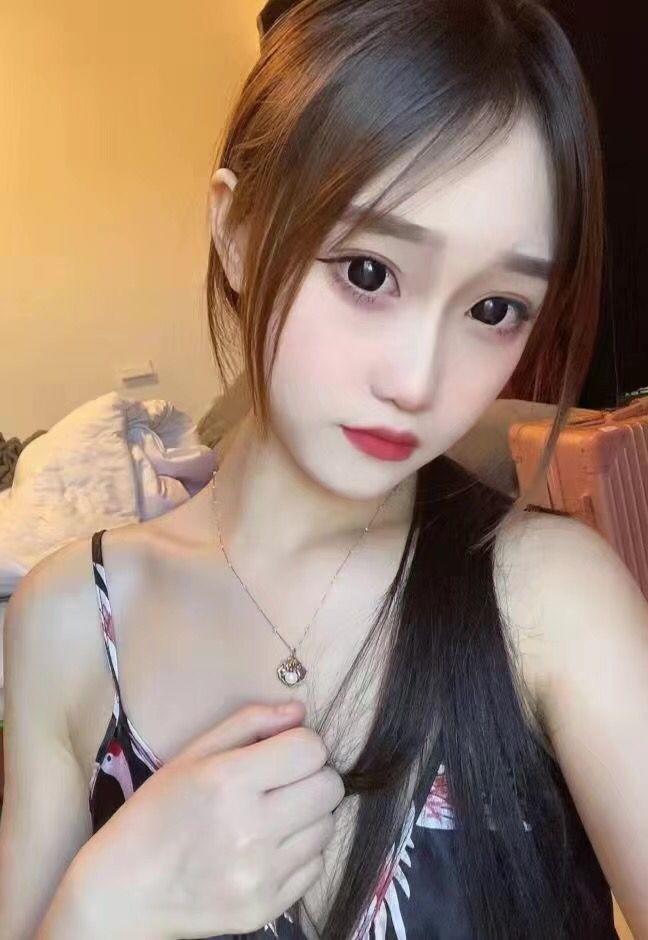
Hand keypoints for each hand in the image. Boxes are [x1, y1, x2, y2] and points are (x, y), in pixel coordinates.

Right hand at [73, 700, 343, 937]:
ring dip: (309, 814)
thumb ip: (249, 723)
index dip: (303, 743)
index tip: (284, 751)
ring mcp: (261, 874)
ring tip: (273, 815)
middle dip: (313, 776)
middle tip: (284, 782)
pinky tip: (268, 847)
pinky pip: (316, 865)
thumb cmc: (155, 813)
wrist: (124, 892)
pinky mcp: (267, 908)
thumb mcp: (192, 755)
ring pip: (328, 826)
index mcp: (228, 782)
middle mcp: (249, 829)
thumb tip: (299, 711)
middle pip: (329, 787)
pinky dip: (301, 851)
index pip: (310, 749)